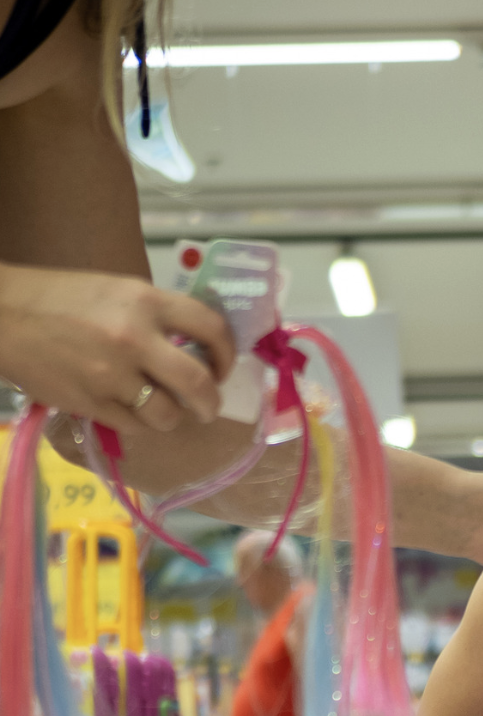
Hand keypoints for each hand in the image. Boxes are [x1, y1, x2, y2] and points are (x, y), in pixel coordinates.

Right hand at [0, 264, 234, 432]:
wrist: (2, 314)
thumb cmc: (61, 298)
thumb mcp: (119, 290)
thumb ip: (158, 314)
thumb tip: (196, 344)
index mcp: (147, 302)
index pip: (212, 327)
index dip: (227, 352)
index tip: (223, 365)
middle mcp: (135, 338)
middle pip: (197, 383)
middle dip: (211, 402)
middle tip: (210, 407)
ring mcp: (111, 374)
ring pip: (166, 413)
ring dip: (172, 417)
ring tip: (165, 411)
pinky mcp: (88, 402)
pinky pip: (131, 425)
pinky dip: (137, 422)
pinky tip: (130, 411)